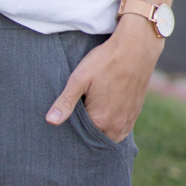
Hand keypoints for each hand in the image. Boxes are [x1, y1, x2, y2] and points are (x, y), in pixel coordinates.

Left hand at [45, 15, 164, 141]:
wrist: (135, 47)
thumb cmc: (105, 61)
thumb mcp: (79, 79)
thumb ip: (65, 102)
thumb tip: (50, 121)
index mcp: (100, 121)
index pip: (82, 136)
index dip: (74, 127)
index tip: (71, 114)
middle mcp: (116, 126)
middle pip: (97, 138)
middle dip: (88, 131)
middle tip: (81, 111)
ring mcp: (128, 120)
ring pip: (111, 135)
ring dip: (102, 129)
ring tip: (93, 112)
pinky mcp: (136, 112)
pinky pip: (123, 128)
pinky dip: (114, 124)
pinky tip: (107, 110)